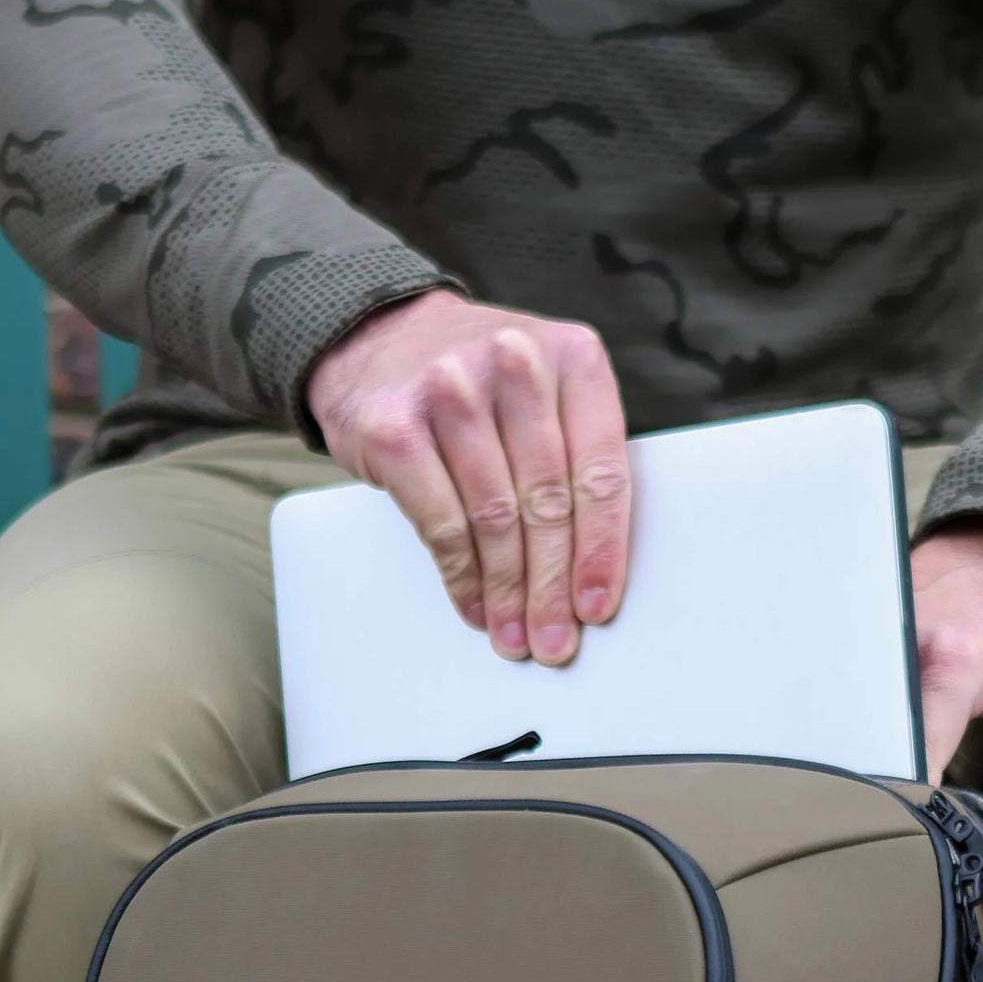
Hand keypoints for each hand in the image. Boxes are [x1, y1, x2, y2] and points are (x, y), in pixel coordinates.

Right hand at [306, 291, 630, 667]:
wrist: (380, 340)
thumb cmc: (483, 388)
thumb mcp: (547, 396)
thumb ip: (577, 459)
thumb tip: (593, 574)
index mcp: (575, 357)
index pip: (601, 472)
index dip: (602, 551)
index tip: (597, 607)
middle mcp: (516, 362)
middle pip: (547, 503)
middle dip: (552, 587)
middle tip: (555, 640)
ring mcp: (451, 390)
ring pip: (496, 520)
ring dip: (508, 592)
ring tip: (515, 635)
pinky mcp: (397, 428)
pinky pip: (442, 524)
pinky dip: (463, 577)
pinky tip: (475, 606)